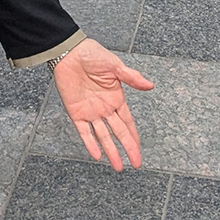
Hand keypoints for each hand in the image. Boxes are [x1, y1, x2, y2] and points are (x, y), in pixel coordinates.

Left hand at [52, 39, 152, 170]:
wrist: (69, 52)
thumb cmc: (92, 55)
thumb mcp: (115, 66)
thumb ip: (131, 77)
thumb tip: (150, 85)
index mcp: (116, 99)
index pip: (128, 123)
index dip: (134, 138)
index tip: (139, 152)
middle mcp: (104, 109)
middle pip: (118, 133)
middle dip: (128, 149)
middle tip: (135, 164)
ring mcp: (90, 112)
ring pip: (103, 136)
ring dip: (110, 151)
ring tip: (118, 167)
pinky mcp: (75, 112)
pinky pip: (84, 132)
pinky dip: (90, 143)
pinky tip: (96, 155)